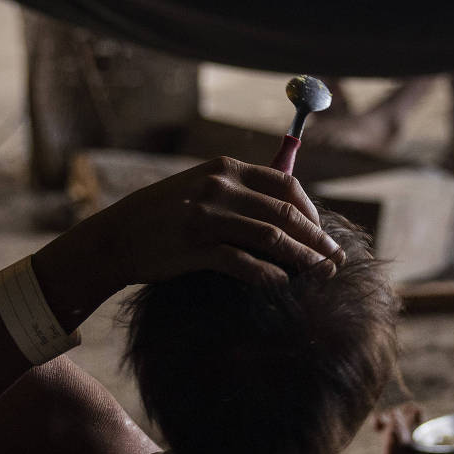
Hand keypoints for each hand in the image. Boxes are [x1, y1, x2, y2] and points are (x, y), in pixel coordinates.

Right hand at [53, 157, 343, 305]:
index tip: (323, 232)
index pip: (285, 184)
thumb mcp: (201, 186)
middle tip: (336, 259)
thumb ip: (240, 192)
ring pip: (272, 237)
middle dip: (317, 238)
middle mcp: (219, 187)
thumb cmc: (164, 215)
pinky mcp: (195, 246)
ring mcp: (207, 216)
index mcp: (225, 168)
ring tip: (322, 275)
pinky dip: (267, 274)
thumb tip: (287, 211)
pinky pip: (242, 262)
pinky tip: (282, 284)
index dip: (312, 210)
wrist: (117, 235)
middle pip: (285, 213)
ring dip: (303, 258)